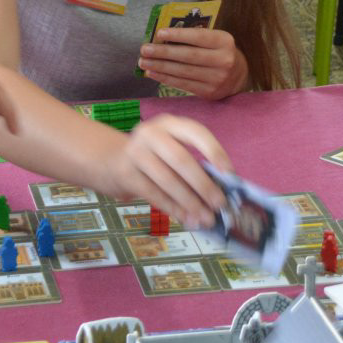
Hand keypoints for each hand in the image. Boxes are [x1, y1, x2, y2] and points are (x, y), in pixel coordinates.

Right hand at [104, 115, 230, 227]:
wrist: (112, 161)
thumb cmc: (154, 157)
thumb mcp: (172, 149)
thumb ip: (194, 165)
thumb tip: (221, 192)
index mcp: (170, 124)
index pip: (196, 132)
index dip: (215, 152)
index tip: (230, 174)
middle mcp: (151, 133)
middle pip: (181, 159)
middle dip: (203, 185)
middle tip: (219, 204)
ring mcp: (135, 152)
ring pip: (167, 180)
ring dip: (190, 202)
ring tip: (206, 218)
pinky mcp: (125, 174)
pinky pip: (154, 194)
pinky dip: (173, 208)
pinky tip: (186, 219)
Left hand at [138, 27, 245, 99]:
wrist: (238, 77)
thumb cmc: (219, 52)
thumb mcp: (215, 39)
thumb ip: (195, 37)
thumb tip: (162, 37)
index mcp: (224, 42)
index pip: (198, 37)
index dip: (178, 35)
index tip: (159, 33)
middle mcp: (223, 60)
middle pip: (188, 56)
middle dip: (163, 53)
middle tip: (145, 49)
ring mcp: (216, 78)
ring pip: (183, 72)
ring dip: (160, 67)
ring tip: (144, 62)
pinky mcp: (209, 92)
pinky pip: (183, 84)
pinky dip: (165, 78)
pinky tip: (153, 73)